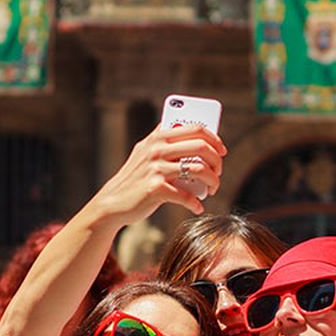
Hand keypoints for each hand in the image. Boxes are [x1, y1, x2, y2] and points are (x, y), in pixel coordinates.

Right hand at [91, 124, 226, 220]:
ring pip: (199, 170)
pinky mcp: (155, 190)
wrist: (113, 202)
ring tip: (212, 190)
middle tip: (218, 173)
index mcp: (158, 137)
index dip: (215, 138)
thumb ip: (163, 140)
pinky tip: (197, 208)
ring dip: (212, 182)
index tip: (222, 151)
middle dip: (217, 162)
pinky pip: (186, 196)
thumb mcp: (145, 152)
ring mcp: (156, 169)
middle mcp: (157, 149)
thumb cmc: (135, 178)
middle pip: (202, 147)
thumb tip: (192, 133)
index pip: (195, 128)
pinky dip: (196, 204)